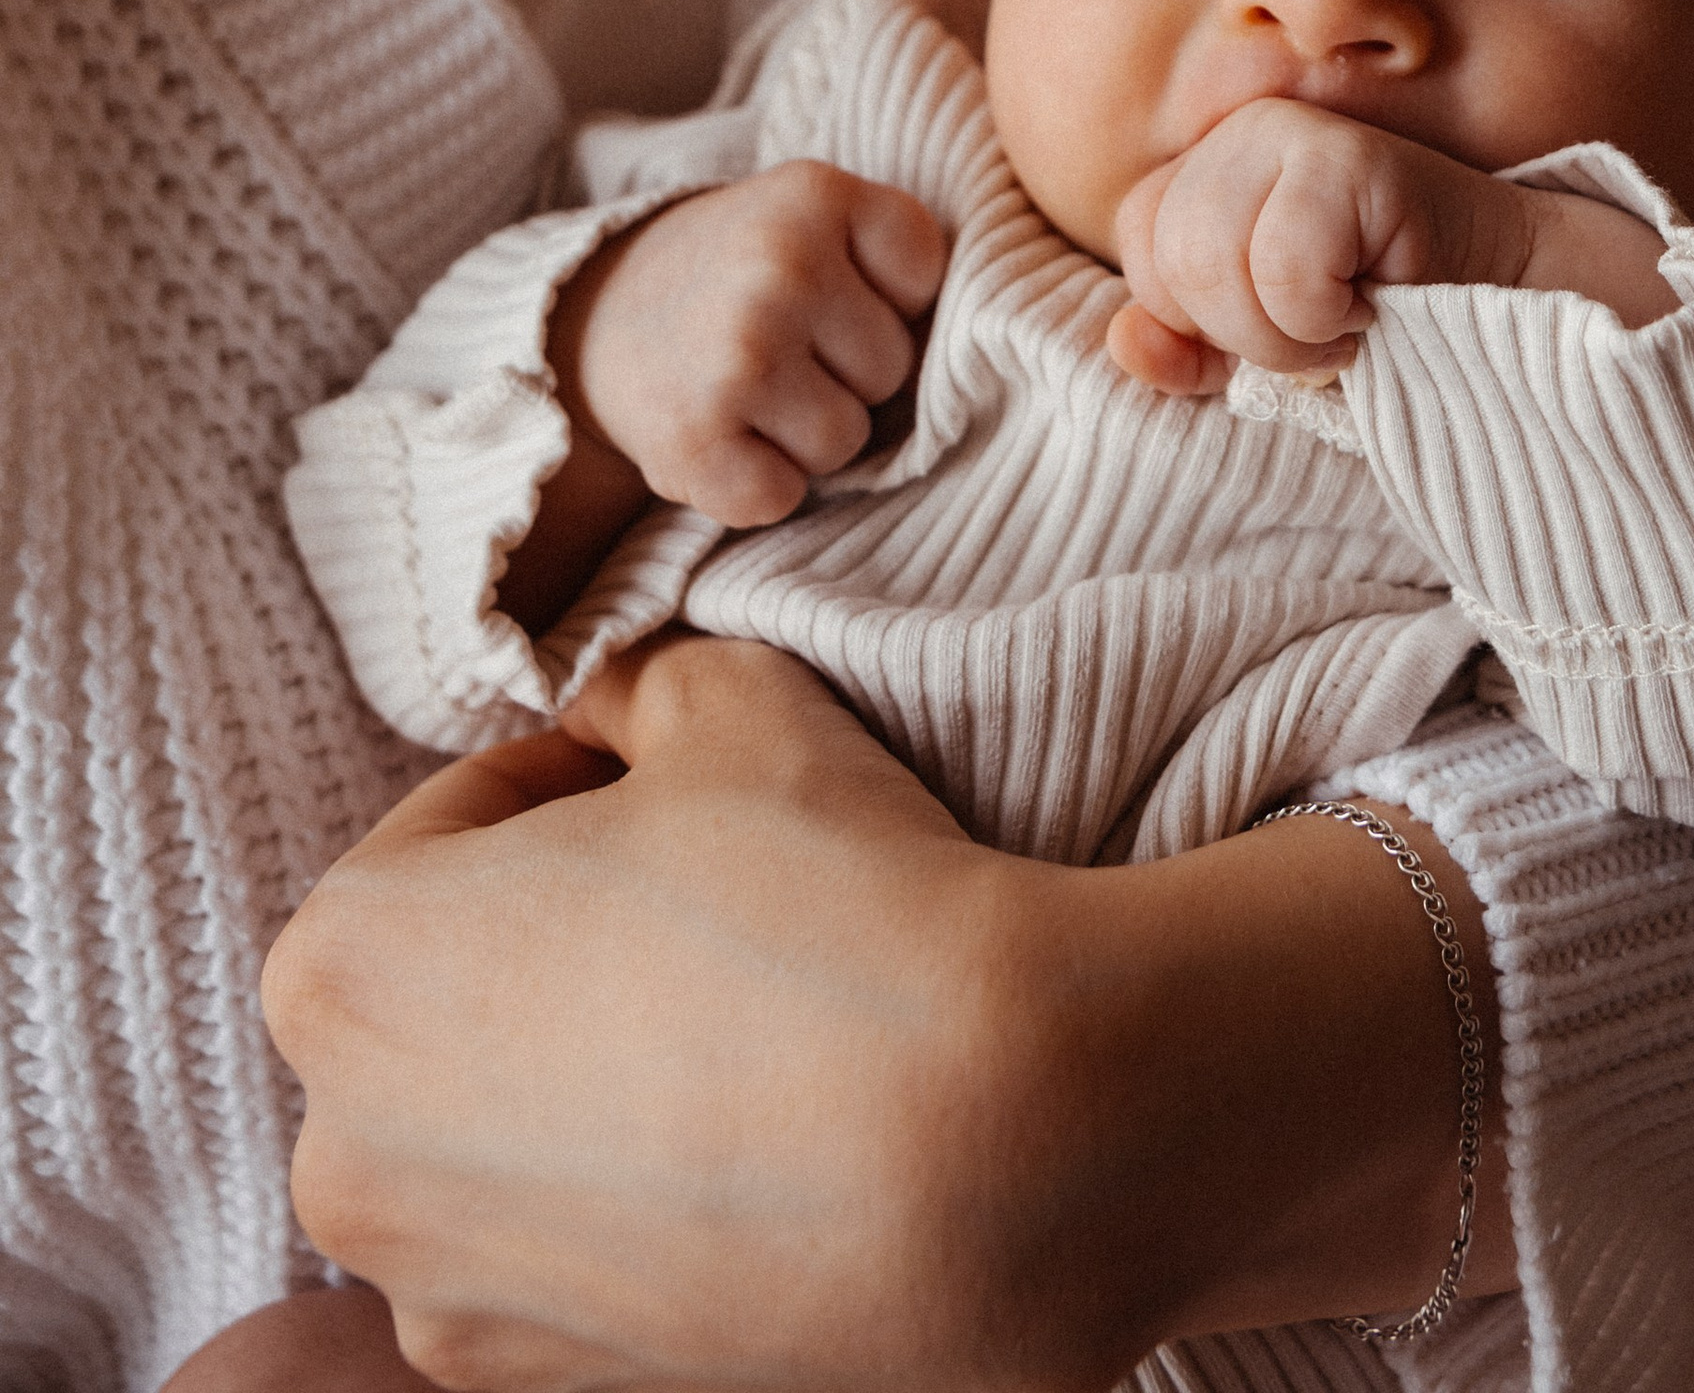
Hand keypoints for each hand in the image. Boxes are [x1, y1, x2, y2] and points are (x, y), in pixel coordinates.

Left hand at [264, 633, 1511, 1388]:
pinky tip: (820, 1158)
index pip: (462, 824)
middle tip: (784, 898)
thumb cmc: (866, 887)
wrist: (1021, 1144)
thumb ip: (651, 694)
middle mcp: (360, 1155)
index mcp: (354, 956)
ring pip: (534, 1138)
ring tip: (819, 1025)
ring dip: (644, 1074)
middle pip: (475, 997)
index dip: (609, 784)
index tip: (746, 792)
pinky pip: (603, 1272)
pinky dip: (687, 1212)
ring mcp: (456, 1318)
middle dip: (609, 935)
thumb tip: (640, 727)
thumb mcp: (739, 700)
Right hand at [559, 162, 946, 526]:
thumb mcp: (810, 216)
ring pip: (847, 441)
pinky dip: (756, 483)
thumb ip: (895, 257)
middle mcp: (780, 269)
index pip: (926, 278)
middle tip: (779, 343)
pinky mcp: (695, 445)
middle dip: (846, 371)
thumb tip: (966, 361)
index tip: (831, 288)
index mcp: (817, 195)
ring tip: (751, 387)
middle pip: (891, 369)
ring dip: (805, 432)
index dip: (888, 299)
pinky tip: (720, 432)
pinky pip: (783, 496)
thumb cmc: (738, 272)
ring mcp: (737, 359)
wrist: (597, 316)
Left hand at [1110, 100, 1679, 394]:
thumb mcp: (1274, 351)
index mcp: (1217, 166)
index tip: (1290, 324)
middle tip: (1332, 326)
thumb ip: (1194, 349)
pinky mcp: (1350, 160)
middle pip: (1169, 256)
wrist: (1526, 311)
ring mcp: (1295, 134)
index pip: (1141, 242)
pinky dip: (1325, 315)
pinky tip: (1382, 302)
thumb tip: (1125, 346)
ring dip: (1288, 332)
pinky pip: (1282, 264)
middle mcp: (1246, 131)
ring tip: (1355, 317)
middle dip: (1247, 331)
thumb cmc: (1398, 325)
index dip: (1202, 315)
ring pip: (1211, 262)